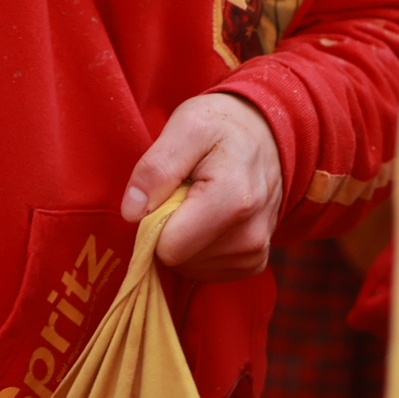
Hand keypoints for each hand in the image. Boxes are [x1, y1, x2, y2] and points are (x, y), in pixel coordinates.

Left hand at [119, 92, 285, 281]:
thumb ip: (156, 168)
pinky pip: (207, 270)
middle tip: (184, 191)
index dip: (155, 220)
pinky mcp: (254, 262)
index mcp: (233, 200)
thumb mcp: (186, 127)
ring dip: (185, 237)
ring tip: (200, 200)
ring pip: (190, 267)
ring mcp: (255, 253)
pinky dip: (200, 247)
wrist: (266, 135)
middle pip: (179, 260)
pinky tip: (210, 217)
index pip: (170, 247)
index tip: (165, 191)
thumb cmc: (221, 127)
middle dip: (170, 228)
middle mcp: (250, 236)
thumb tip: (132, 212)